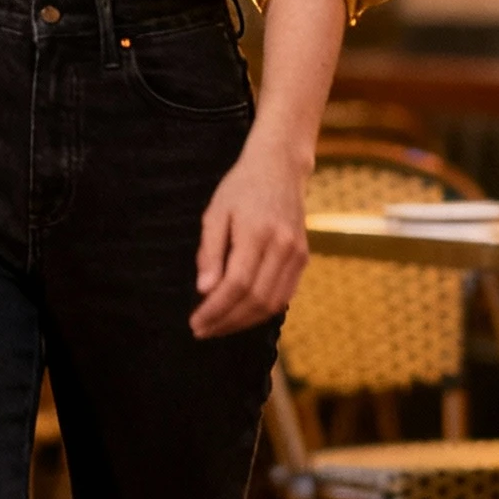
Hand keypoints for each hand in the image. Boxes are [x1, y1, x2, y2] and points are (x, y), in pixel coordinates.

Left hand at [191, 129, 308, 338]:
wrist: (280, 167)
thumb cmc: (241, 188)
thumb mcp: (216, 212)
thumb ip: (210, 252)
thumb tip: (204, 290)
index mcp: (258, 233)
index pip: (236, 285)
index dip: (215, 310)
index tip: (195, 322)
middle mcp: (283, 247)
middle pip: (255, 300)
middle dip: (226, 322)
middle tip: (202, 331)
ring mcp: (297, 254)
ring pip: (272, 303)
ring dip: (244, 322)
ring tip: (218, 327)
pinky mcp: (303, 258)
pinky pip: (284, 296)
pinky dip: (262, 311)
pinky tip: (241, 315)